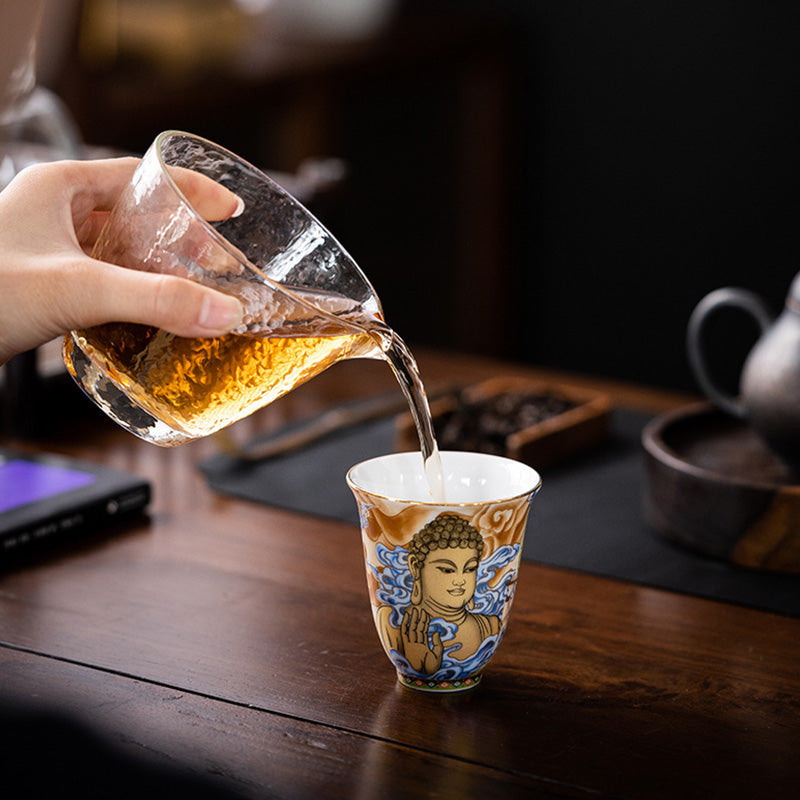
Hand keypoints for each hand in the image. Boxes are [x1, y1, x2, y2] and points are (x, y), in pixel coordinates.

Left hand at [0, 158, 244, 364]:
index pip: (140, 174)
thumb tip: (222, 312)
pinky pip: (101, 282)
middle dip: (180, 237)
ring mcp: (46, 252)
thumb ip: (153, 300)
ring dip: (157, 270)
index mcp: (58, 188)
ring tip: (193, 290)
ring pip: (117, 251)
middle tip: (217, 261)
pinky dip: (131, 295)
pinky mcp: (43, 287)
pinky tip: (149, 315)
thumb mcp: (76, 289)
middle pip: (134, 215)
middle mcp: (53, 214)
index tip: (231, 208)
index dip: (191, 190)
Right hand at [400, 606, 443, 674]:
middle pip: (417, 628)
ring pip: (412, 628)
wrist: (423, 676)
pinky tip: (406, 616)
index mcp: (423, 646)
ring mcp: (411, 644)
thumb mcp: (438, 654)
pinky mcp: (407, 645)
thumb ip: (438, 643)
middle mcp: (416, 644)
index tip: (426, 613)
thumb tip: (436, 632)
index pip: (423, 631)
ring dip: (414, 619)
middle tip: (419, 608)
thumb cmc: (430, 668)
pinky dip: (405, 623)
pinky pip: (405, 632)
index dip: (425, 622)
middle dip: (418, 618)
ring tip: (415, 609)